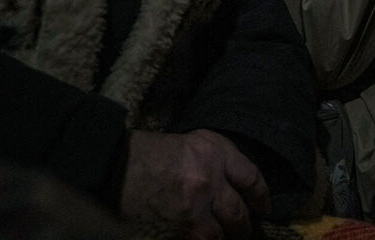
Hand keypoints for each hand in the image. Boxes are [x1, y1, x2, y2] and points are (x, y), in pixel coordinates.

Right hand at [118, 129, 269, 238]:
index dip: (261, 197)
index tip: (263, 207)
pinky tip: (199, 236)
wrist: (112, 167)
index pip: (251, 178)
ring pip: (221, 234)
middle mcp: (208, 180)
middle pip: (239, 212)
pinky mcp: (177, 229)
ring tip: (223, 238)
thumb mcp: (190, 143)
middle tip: (244, 230)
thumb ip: (216, 161)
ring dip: (224, 238)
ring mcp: (193, 208)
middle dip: (244, 226)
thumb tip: (233, 185)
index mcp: (213, 153)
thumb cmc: (147, 152)